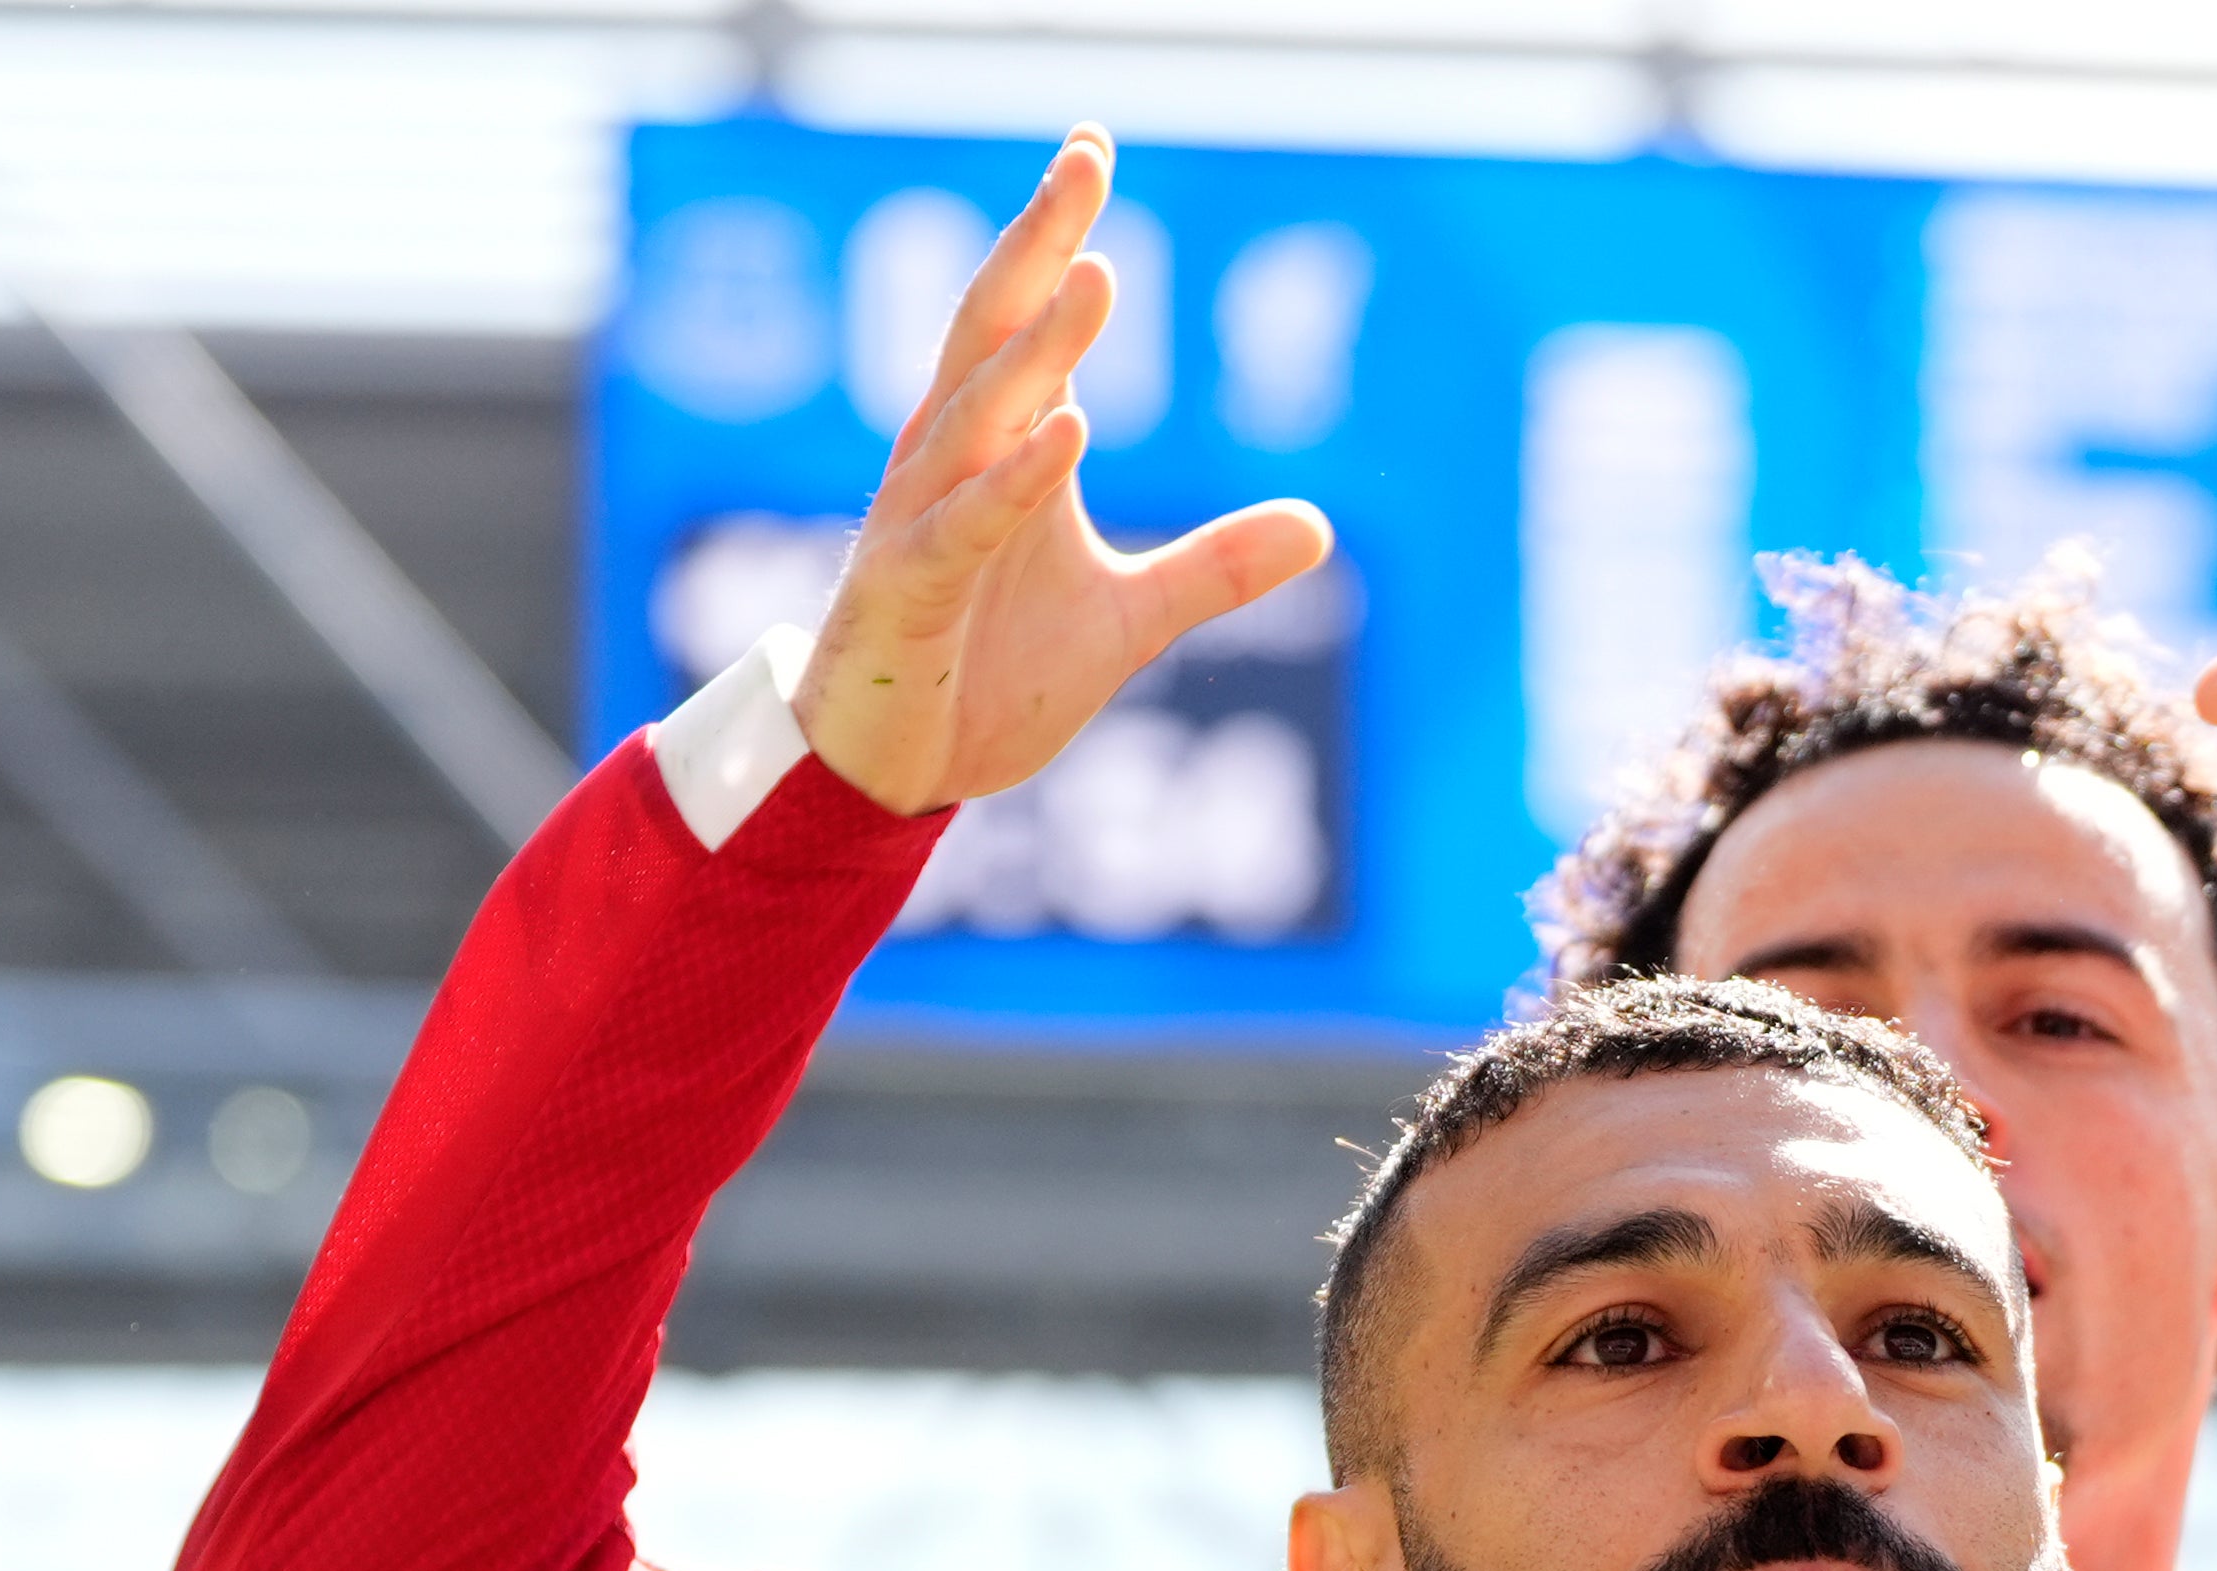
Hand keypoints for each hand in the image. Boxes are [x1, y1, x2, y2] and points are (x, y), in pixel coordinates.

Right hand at [793, 133, 1332, 816]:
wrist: (894, 777)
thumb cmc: (987, 676)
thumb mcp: (1129, 621)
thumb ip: (1214, 570)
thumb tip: (1322, 527)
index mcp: (991, 449)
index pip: (1024, 322)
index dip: (1057, 237)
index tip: (1092, 147)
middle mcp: (945, 463)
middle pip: (991, 333)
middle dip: (1038, 247)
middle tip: (1085, 163)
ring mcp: (918, 523)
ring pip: (976, 416)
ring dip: (1037, 350)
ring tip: (1098, 279)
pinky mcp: (905, 593)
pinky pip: (963, 526)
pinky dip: (1014, 480)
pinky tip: (1068, 430)